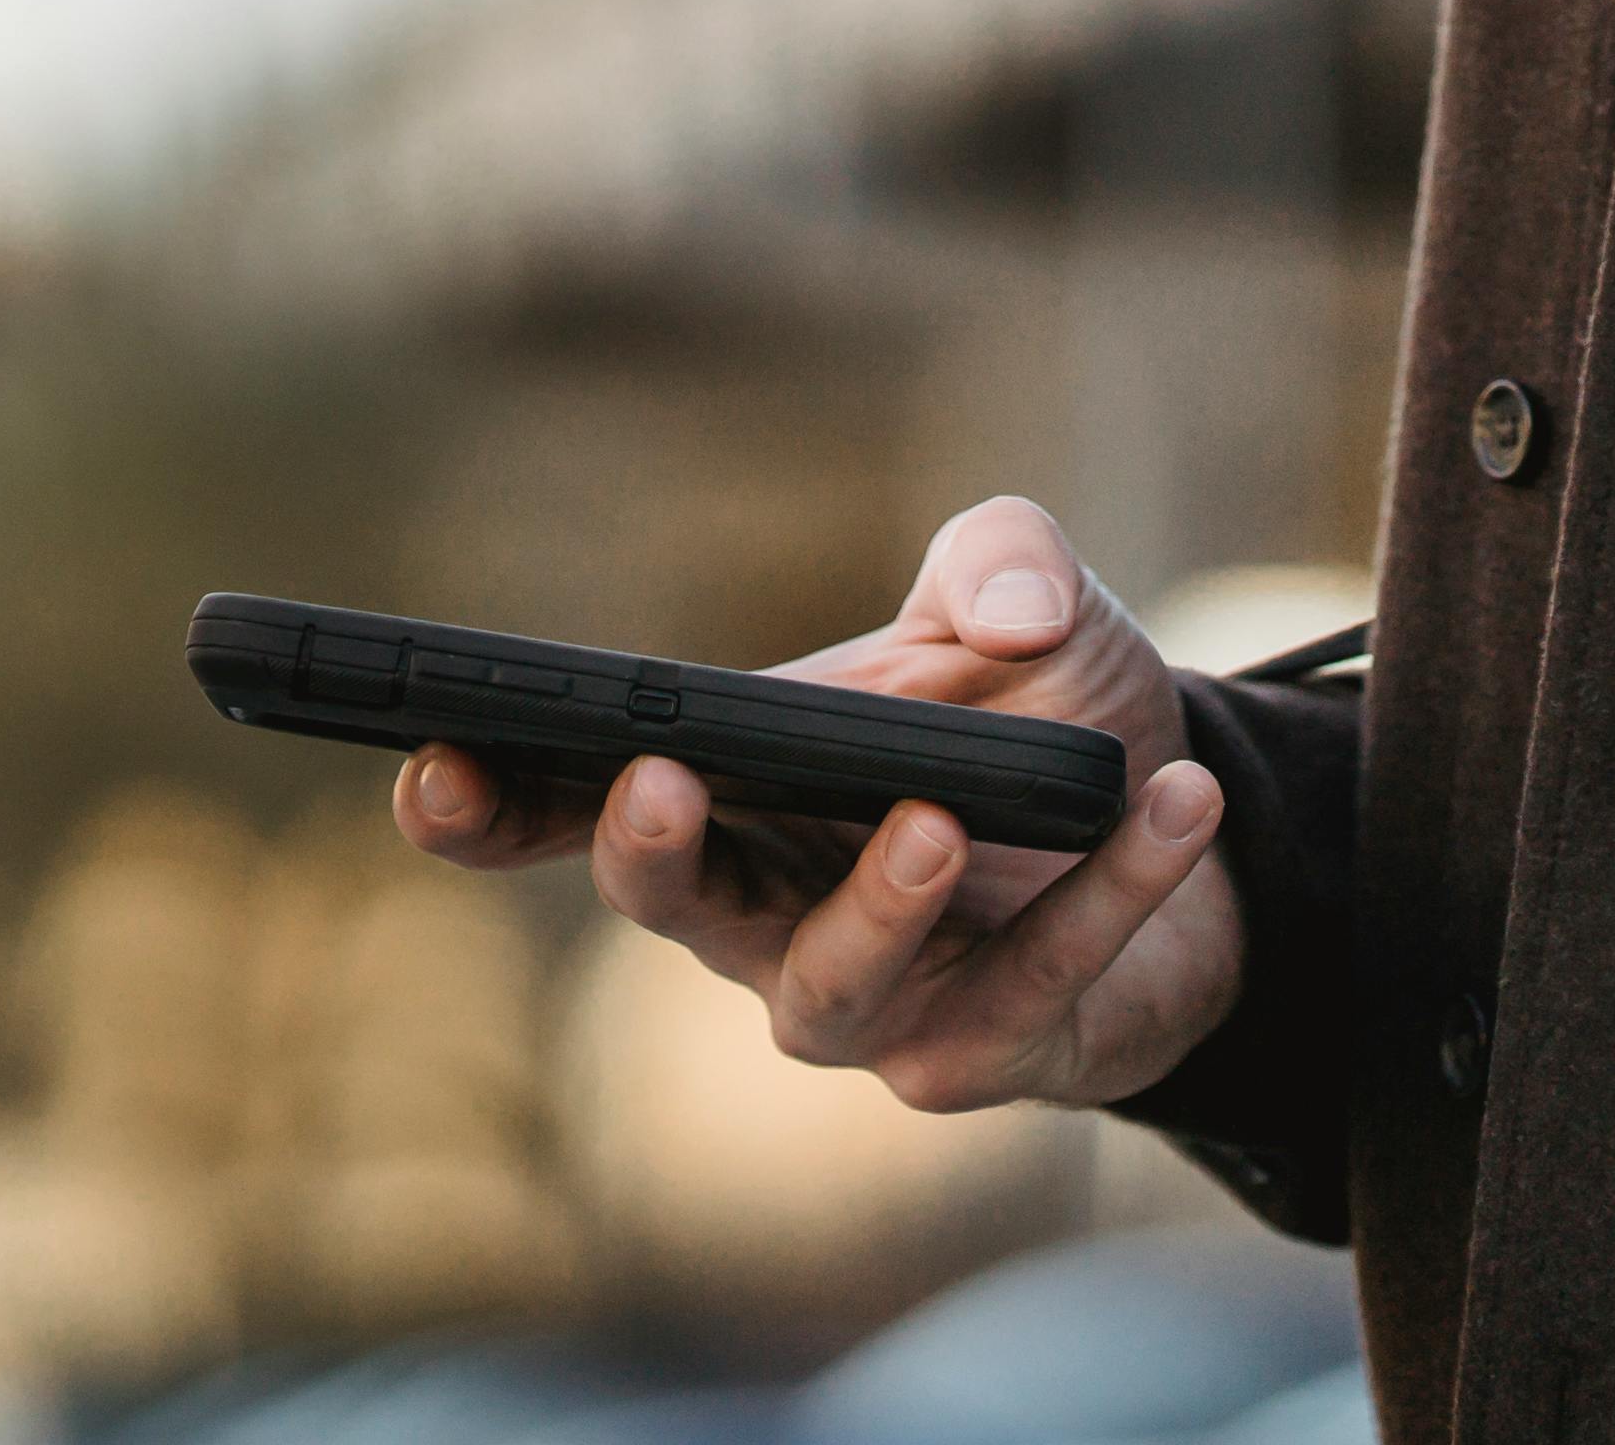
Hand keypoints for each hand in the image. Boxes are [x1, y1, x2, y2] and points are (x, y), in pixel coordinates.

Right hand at [393, 493, 1240, 1110]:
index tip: (429, 761)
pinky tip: (1171, 806)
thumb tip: (1002, 615)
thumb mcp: (1026, 601)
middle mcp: (770, 914)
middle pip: (670, 909)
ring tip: (941, 818)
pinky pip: (1027, 992)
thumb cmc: (1044, 712)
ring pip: (829, 990)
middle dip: (649, 854)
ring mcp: (870, 1002)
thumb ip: (1001, 557)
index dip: (488, 803)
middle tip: (658, 782)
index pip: (573, 811)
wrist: (1185, 822)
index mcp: (734, 795)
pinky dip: (1105, 896)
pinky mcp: (984, 1056)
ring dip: (880, 903)